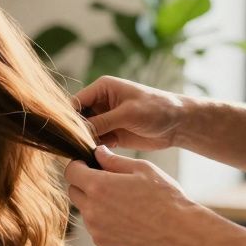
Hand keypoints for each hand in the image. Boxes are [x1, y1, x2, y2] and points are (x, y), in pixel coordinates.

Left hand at [64, 146, 201, 245]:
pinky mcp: (102, 242)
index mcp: (98, 186)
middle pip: (74, 191)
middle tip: (108, 182)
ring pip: (84, 209)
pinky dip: (103, 220)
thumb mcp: (142, 169)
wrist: (180, 233)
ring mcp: (95, 228)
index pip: (70, 171)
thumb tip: (97, 152)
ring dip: (94, 203)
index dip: (78, 165)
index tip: (89, 165)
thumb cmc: (165, 198)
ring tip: (122, 202)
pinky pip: (94, 226)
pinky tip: (125, 218)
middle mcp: (91, 208)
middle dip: (85, 183)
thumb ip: (114, 160)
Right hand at [72, 76, 187, 150]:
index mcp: (102, 88)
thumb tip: (79, 132)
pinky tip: (92, 157)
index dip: (69, 118)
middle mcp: (100, 102)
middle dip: (75, 132)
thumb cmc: (157, 109)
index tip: (67, 134)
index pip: (76, 102)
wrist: (179, 124)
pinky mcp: (112, 133)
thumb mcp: (128, 113)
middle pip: (78, 118)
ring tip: (81, 154)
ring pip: (85, 131)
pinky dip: (92, 149)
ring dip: (83, 142)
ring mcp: (106, 119)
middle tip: (73, 147)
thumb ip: (102, 121)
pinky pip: (95, 141)